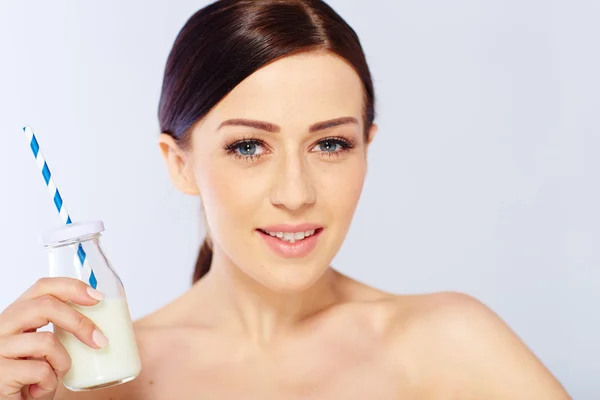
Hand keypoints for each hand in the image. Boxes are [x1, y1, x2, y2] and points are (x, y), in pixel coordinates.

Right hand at [0, 277, 106, 399]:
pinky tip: (37, 391)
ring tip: (55, 375)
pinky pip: (39, 370)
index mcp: (17, 315)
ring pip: (46, 340)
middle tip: (101, 341)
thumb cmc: (32, 378)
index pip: (43, 286)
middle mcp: (2, 326)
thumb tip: (104, 313)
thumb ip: (61, 329)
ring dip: (62, 362)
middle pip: (46, 305)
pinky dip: (49, 382)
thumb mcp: (48, 348)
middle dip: (79, 322)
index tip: (98, 297)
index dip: (72, 287)